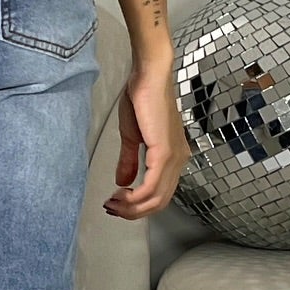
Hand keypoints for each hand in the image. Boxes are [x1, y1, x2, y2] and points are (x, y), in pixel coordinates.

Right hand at [104, 60, 189, 219]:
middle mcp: (179, 160)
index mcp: (173, 157)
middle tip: (111, 208)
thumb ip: (130, 160)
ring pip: (156, 199)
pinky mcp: (165, 153)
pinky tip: (121, 193)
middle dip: (132, 211)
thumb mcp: (132, 136)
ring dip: (131, 207)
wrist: (148, 77)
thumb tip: (123, 181)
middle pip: (159, 202)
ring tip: (112, 203)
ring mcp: (174, 158)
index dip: (137, 205)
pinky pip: (152, 186)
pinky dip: (135, 196)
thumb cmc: (143, 98)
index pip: (159, 194)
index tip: (115, 203)